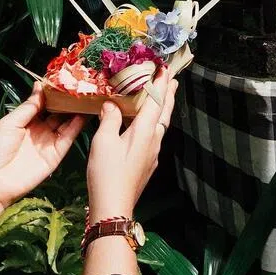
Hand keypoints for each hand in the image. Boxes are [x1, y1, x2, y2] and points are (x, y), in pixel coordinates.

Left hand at [0, 81, 85, 207]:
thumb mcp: (10, 122)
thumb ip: (29, 106)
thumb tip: (40, 85)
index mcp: (25, 120)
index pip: (43, 103)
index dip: (53, 92)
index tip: (65, 78)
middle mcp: (39, 129)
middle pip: (57, 112)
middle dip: (67, 99)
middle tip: (81, 84)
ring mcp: (48, 142)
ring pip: (66, 122)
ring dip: (75, 110)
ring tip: (88, 95)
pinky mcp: (56, 154)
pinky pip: (68, 137)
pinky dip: (77, 125)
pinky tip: (85, 113)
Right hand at [86, 68, 177, 221]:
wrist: (113, 206)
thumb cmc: (107, 172)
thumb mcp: (103, 141)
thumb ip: (109, 119)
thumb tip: (111, 104)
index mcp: (145, 131)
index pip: (155, 101)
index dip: (160, 84)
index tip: (165, 68)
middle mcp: (153, 140)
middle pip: (164, 112)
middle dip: (168, 94)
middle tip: (172, 78)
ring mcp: (152, 152)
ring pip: (161, 124)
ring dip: (163, 108)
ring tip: (164, 96)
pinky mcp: (148, 162)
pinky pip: (155, 135)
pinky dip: (155, 122)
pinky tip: (148, 123)